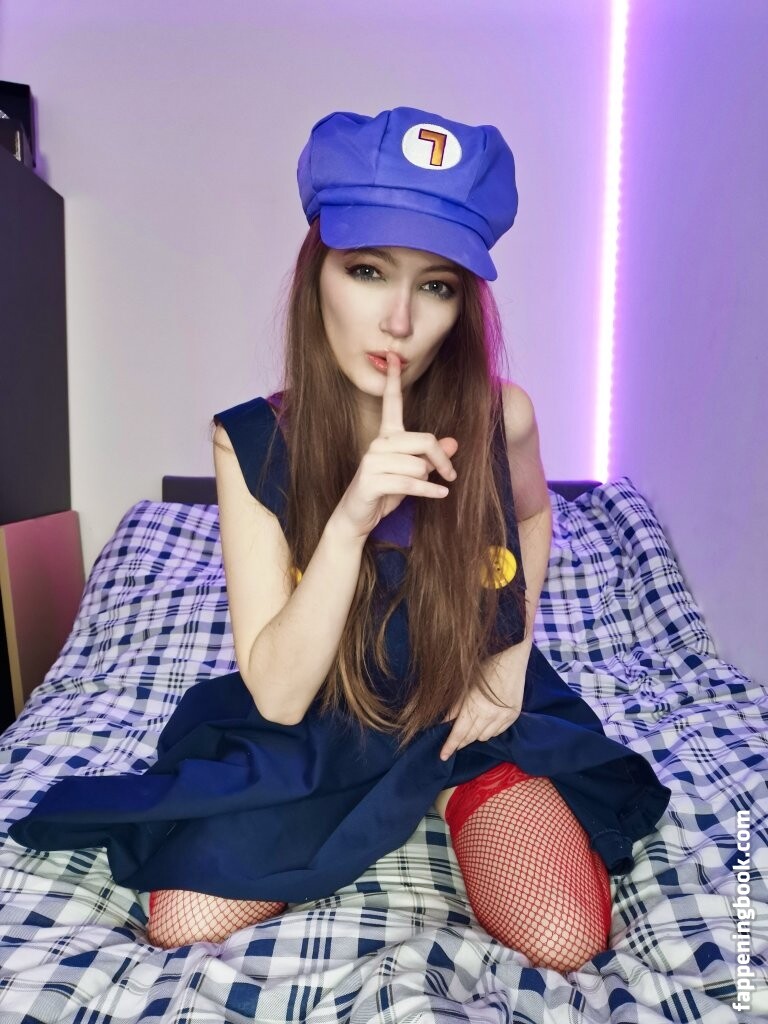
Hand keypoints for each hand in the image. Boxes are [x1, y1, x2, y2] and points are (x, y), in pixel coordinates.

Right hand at [335, 351, 458, 538]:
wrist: (357, 517)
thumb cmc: (385, 492)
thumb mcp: (412, 473)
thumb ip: (431, 457)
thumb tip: (453, 443)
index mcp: (386, 436)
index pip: (391, 403)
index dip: (393, 380)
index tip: (392, 356)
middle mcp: (378, 443)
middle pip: (423, 440)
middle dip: (441, 459)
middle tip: (450, 474)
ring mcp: (372, 461)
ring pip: (418, 465)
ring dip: (428, 480)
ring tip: (425, 488)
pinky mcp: (371, 480)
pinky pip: (410, 483)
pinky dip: (429, 491)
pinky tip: (440, 495)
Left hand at [439, 641, 530, 759]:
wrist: (512, 655)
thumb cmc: (485, 665)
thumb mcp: (465, 684)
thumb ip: (454, 706)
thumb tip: (442, 722)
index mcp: (475, 706)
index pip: (459, 733)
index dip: (450, 746)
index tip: (442, 756)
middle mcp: (490, 715)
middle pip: (471, 737)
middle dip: (461, 741)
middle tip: (453, 742)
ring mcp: (504, 716)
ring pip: (484, 737)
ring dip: (475, 735)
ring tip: (469, 727)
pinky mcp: (514, 715)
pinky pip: (498, 732)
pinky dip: (489, 731)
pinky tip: (484, 722)